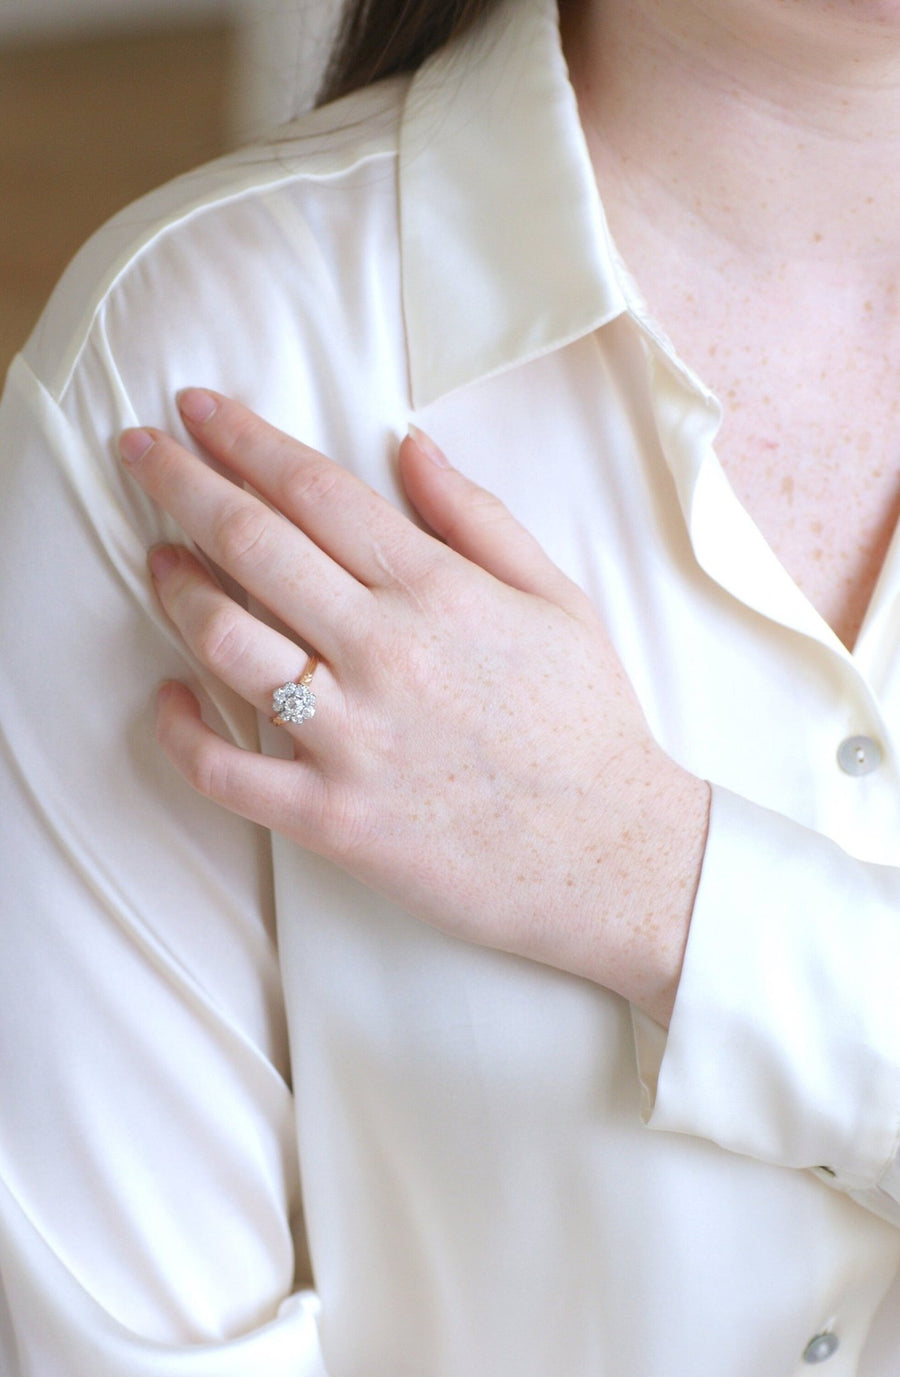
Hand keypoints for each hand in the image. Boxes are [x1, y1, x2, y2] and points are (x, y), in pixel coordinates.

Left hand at [120, 390, 708, 1022]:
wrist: (614, 858)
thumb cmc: (589, 724)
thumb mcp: (557, 598)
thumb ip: (477, 516)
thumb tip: (407, 444)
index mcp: (437, 590)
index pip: (314, 490)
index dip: (243, 438)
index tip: (194, 406)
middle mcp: (384, 651)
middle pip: (250, 543)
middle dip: (179, 481)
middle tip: (135, 447)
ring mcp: (352, 738)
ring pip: (223, 642)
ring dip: (175, 589)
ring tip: (157, 561)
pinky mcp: (332, 818)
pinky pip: (223, 770)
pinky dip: (177, 730)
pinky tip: (165, 698)